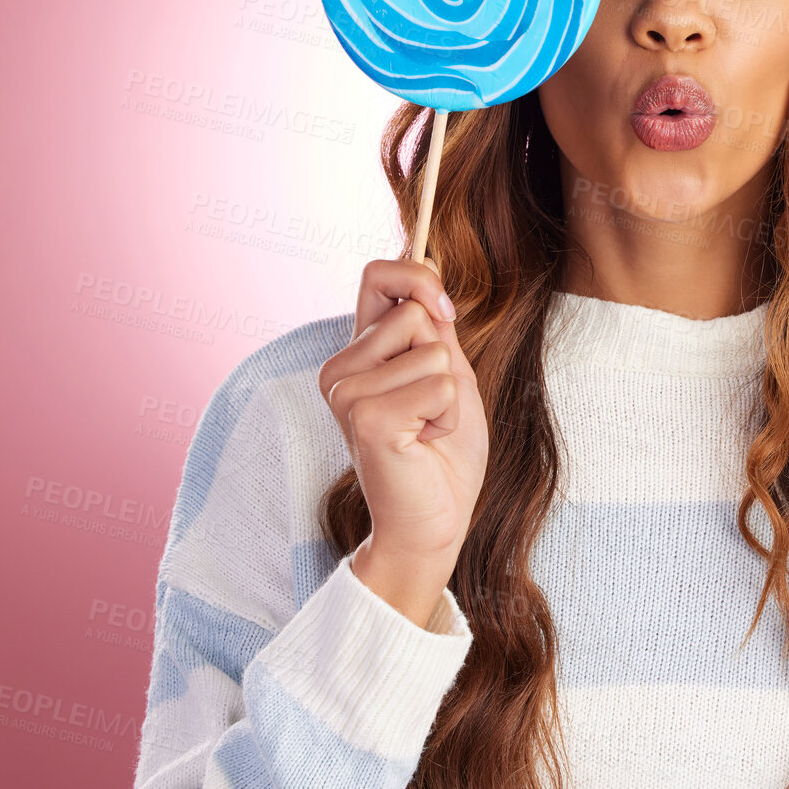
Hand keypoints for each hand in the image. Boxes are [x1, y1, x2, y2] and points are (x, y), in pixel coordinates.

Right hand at [317, 258, 488, 622]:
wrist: (432, 522)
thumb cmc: (441, 455)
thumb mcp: (446, 374)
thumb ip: (434, 326)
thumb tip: (429, 266)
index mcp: (357, 353)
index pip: (377, 275)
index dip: (418, 277)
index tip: (446, 311)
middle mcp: (340, 369)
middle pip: (415, 312)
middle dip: (443, 358)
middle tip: (428, 407)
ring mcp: (347, 392)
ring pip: (432, 351)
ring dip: (448, 394)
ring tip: (426, 429)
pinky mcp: (366, 418)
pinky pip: (439, 386)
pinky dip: (448, 415)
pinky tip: (423, 443)